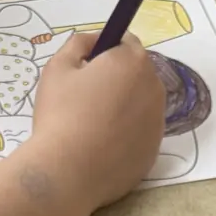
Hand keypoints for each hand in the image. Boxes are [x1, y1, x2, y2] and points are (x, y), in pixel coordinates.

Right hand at [18, 34, 166, 215]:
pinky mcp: (153, 152)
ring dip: (123, 107)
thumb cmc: (60, 115)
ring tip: (93, 126)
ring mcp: (157, 123)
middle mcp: (154, 88)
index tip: (88, 65)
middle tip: (87, 98)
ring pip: (141, 105)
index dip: (106, 50)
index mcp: (132, 62)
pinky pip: (140, 134)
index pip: (127, 42)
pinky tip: (102, 147)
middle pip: (137, 74)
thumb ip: (79, 43)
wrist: (67, 173)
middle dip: (117, 79)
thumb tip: (94, 42)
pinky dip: (126, 135)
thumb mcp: (58, 67)